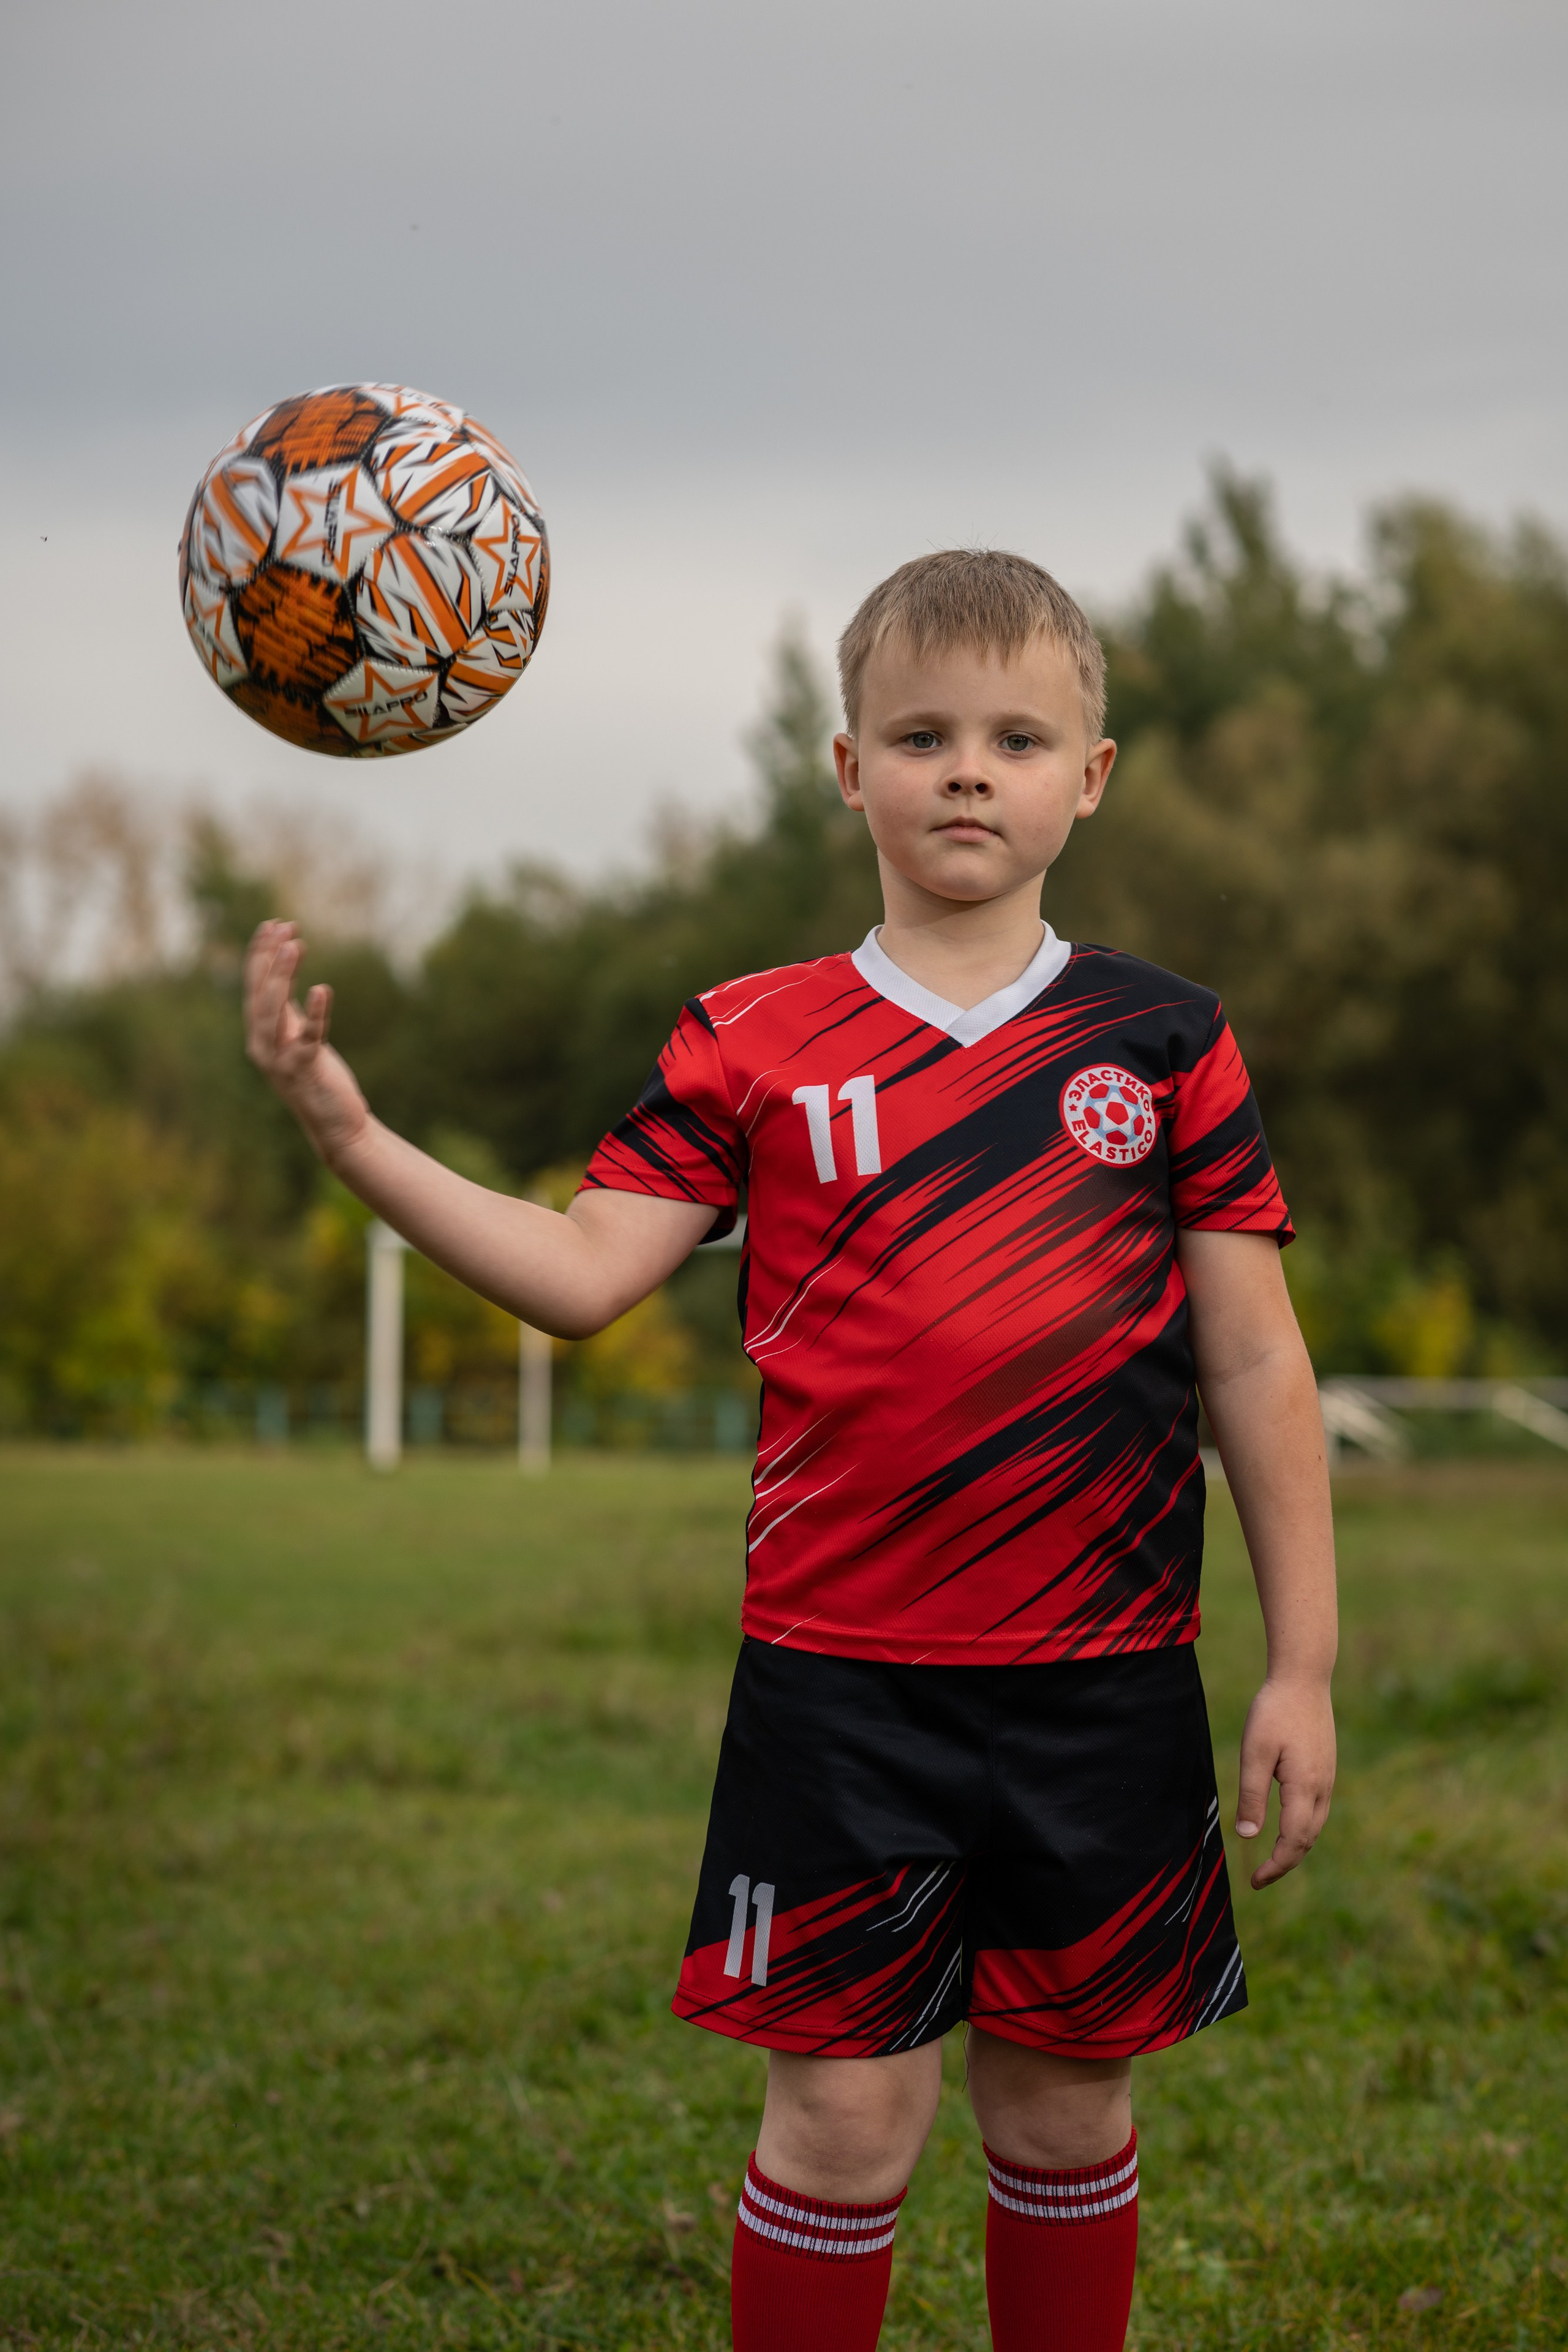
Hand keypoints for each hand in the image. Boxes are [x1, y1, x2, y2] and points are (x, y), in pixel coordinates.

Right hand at [244, 919, 369, 1166]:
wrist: (336, 1125)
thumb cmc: (318, 1078)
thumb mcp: (298, 1036)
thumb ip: (288, 1008)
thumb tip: (283, 971)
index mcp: (259, 1034)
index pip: (255, 986)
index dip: (261, 954)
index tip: (274, 924)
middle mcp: (262, 1045)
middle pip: (260, 994)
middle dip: (268, 958)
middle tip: (282, 926)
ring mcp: (280, 1060)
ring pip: (275, 1011)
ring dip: (283, 976)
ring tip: (295, 946)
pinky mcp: (305, 1070)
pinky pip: (309, 1037)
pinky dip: (316, 1013)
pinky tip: (323, 989)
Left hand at [1234, 1674, 1334, 1889]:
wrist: (1304, 1679)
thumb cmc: (1274, 1712)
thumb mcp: (1254, 1752)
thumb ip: (1252, 1795)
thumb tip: (1248, 1837)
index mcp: (1304, 1788)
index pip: (1293, 1842)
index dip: (1276, 1866)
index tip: (1256, 1882)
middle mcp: (1323, 1788)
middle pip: (1307, 1840)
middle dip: (1285, 1863)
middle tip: (1260, 1878)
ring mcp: (1328, 1778)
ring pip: (1315, 1827)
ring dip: (1296, 1847)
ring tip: (1272, 1859)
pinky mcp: (1327, 1769)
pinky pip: (1318, 1810)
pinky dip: (1303, 1828)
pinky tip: (1287, 1826)